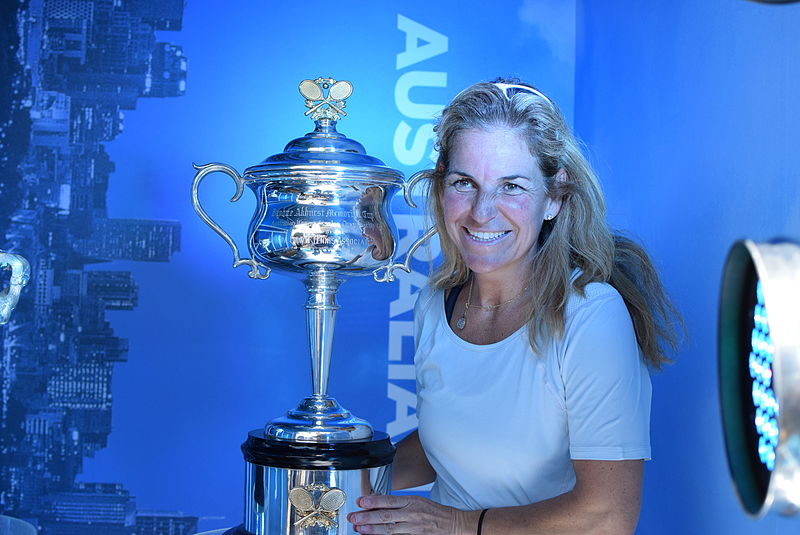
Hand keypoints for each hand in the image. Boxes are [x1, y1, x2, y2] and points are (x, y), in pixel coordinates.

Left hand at [348, 494, 470, 534]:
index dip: (373, 501)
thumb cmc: (435, 513)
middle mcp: (413, 514)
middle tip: (354, 518)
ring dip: (373, 530)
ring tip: (360, 529)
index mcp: (412, 502)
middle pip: (386, 515)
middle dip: (368, 517)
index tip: (360, 502)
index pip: (389, 500)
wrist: (455, 524)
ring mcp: (415, 528)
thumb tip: (377, 505)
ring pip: (390, 529)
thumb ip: (399, 504)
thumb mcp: (418, 502)